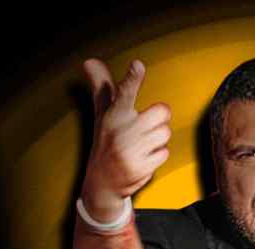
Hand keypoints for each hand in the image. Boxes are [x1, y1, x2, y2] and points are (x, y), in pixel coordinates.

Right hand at [79, 58, 171, 220]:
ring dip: (157, 140)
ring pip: (165, 133)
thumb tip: (89, 60)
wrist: (102, 182)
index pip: (124, 91)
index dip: (133, 78)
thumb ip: (102, 87)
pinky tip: (143, 159)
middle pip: (162, 111)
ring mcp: (131, 150)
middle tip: (145, 127)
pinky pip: (164, 153)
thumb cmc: (106, 140)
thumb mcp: (102, 114)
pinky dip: (157, 156)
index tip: (137, 65)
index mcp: (114, 115)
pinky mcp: (140, 167)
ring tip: (141, 146)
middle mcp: (121, 130)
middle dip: (159, 118)